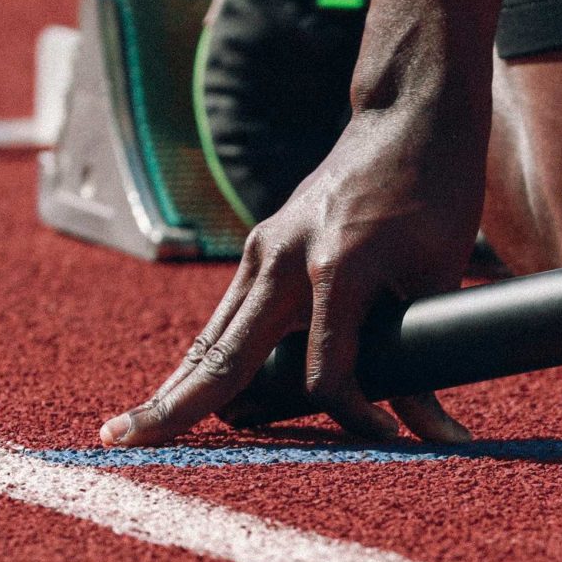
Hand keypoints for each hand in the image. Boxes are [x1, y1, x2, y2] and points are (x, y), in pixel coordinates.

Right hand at [99, 102, 487, 445]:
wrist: (408, 117)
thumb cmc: (436, 192)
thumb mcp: (440, 274)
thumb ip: (425, 352)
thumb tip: (431, 430)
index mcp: (336, 267)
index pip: (325, 374)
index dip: (356, 417)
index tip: (390, 440)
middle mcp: (284, 258)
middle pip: (224, 356)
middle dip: (176, 407)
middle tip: (121, 444)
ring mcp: (265, 249)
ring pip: (213, 336)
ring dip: (179, 385)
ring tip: (132, 432)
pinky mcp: (263, 246)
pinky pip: (228, 314)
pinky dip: (206, 356)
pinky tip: (181, 391)